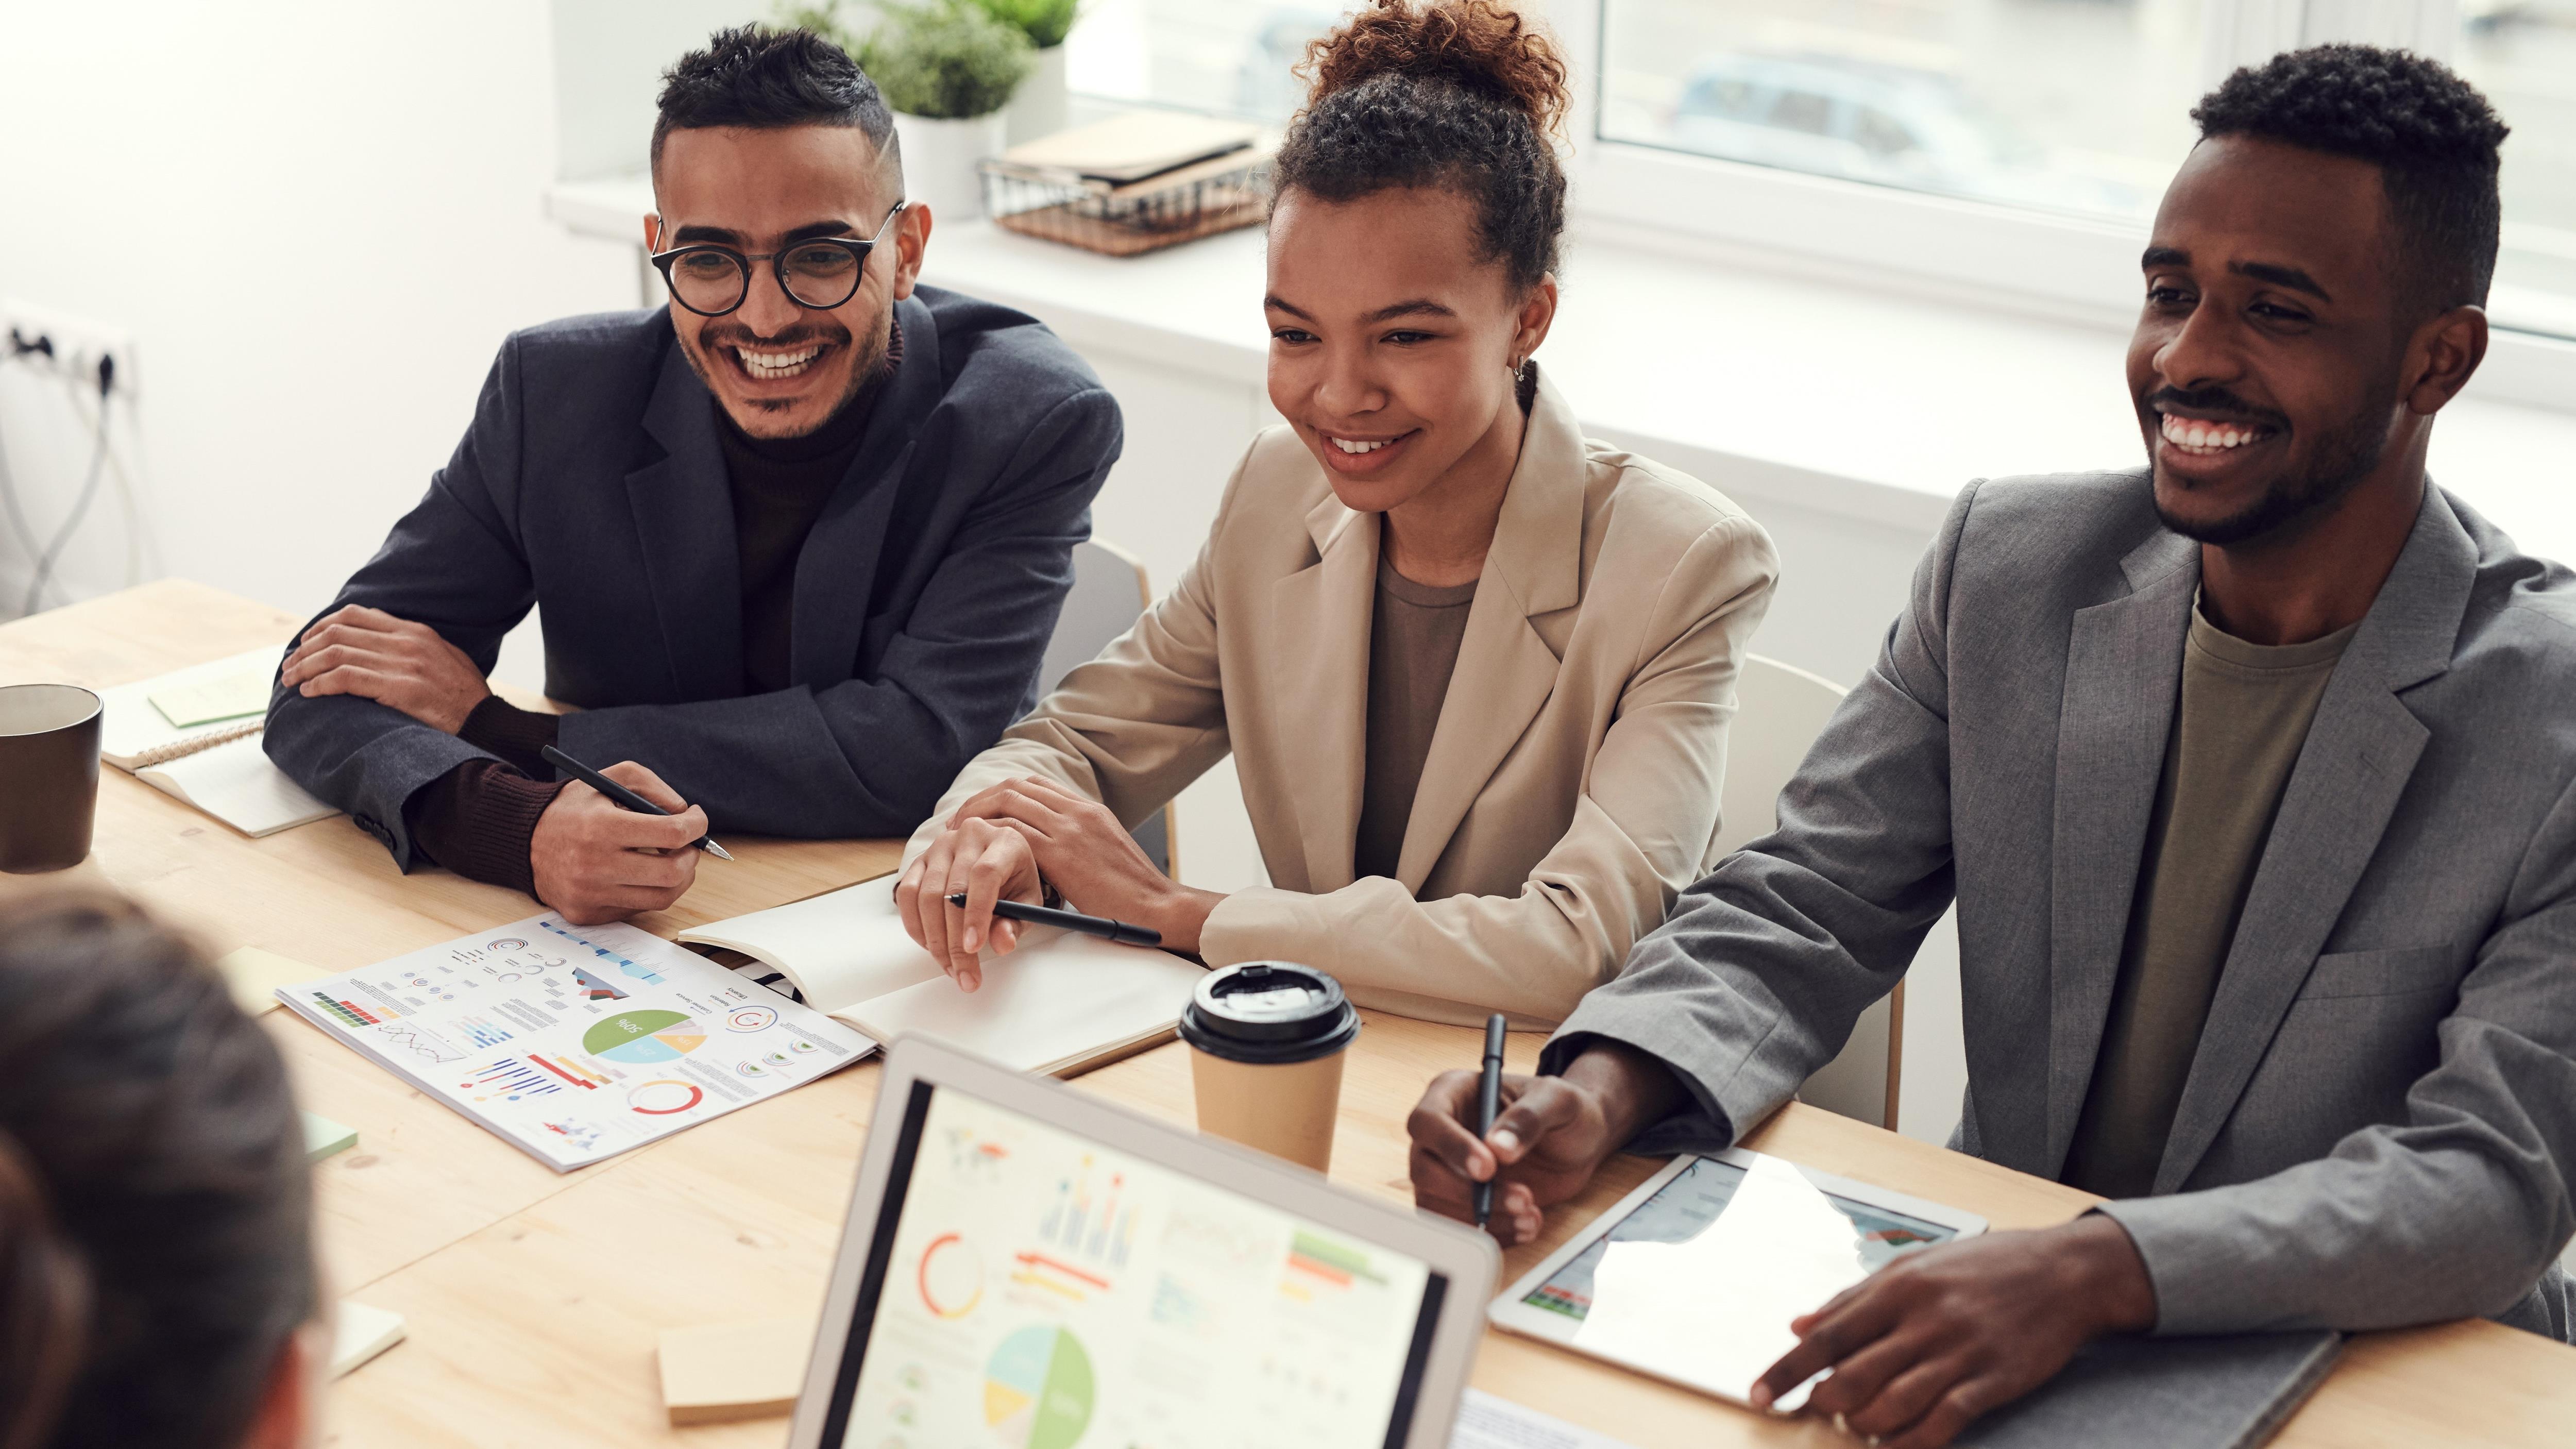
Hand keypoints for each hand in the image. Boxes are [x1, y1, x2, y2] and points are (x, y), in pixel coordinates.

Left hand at [281, 605, 490, 732]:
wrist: (487, 721)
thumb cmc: (465, 697)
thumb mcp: (444, 658)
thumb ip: (413, 648)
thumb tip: (380, 649)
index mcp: (415, 631)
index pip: (356, 615)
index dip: (322, 626)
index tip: (307, 643)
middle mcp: (406, 642)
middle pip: (338, 633)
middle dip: (305, 649)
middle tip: (289, 666)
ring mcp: (404, 664)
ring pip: (336, 654)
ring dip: (306, 667)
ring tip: (291, 681)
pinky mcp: (400, 688)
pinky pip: (346, 678)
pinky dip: (321, 684)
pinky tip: (310, 693)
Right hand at [529, 762, 706, 925]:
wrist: (525, 839)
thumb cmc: (575, 807)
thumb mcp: (613, 778)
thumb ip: (654, 789)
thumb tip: (686, 816)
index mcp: (602, 827)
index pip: (671, 834)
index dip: (696, 826)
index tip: (697, 820)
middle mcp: (594, 865)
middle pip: (672, 873)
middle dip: (692, 857)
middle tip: (688, 846)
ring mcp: (590, 894)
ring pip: (661, 898)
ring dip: (678, 878)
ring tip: (670, 860)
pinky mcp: (586, 914)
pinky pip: (637, 909)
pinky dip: (648, 891)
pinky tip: (639, 874)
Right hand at [895, 816, 1041, 991]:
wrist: (999, 863)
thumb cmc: (1015, 883)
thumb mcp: (1027, 904)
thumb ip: (1016, 924)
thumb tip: (1002, 943)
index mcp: (1004, 841)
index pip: (984, 874)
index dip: (977, 914)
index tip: (974, 948)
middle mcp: (969, 836)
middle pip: (952, 891)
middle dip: (955, 941)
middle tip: (964, 975)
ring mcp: (940, 846)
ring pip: (926, 896)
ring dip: (935, 939)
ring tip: (950, 968)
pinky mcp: (919, 860)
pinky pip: (907, 894)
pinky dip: (915, 925)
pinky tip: (930, 945)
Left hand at [948, 776, 1220, 951]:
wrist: (1157, 907)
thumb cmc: (1133, 894)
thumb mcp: (1106, 853)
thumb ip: (1079, 844)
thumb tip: (1049, 853)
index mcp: (1089, 809)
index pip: (1036, 784)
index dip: (1002, 792)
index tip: (982, 809)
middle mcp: (1078, 811)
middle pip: (1016, 787)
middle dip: (981, 800)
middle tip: (960, 820)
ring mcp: (1071, 829)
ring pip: (1010, 804)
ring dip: (978, 816)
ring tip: (959, 834)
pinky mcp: (1063, 853)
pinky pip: (1014, 834)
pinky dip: (989, 838)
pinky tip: (975, 853)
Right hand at [1407, 1041, 1683, 1244]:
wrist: (1578, 1142)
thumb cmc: (1563, 1110)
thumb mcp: (1558, 1100)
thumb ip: (1529, 1117)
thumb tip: (1498, 1147)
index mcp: (1453, 1093)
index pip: (1427, 1121)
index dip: (1451, 1147)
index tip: (1488, 1169)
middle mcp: (1442, 1133)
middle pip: (1424, 1170)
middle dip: (1469, 1193)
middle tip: (1522, 1198)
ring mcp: (1446, 1170)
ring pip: (1437, 1204)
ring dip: (1483, 1218)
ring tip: (1530, 1213)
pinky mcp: (1459, 1202)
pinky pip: (1457, 1227)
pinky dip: (1492, 1234)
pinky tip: (1525, 1225)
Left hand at [1751, 1214, 2156, 1446]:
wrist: (2065, 1273)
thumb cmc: (1985, 1266)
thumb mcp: (1914, 1265)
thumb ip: (1854, 1297)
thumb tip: (1799, 1323)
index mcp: (1898, 1287)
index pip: (1827, 1336)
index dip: (1787, 1369)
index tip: (1758, 1394)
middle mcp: (1924, 1320)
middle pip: (1852, 1376)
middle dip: (1825, 1404)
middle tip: (1819, 1412)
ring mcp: (1959, 1352)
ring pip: (1891, 1405)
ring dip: (1863, 1426)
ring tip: (1856, 1427)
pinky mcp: (1992, 1381)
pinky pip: (1942, 1422)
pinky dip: (1911, 1443)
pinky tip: (1896, 1447)